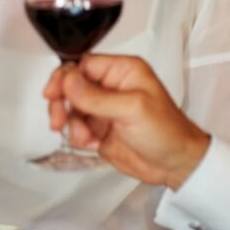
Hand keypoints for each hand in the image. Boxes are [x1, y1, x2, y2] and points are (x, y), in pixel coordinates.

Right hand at [43, 55, 210, 189]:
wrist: (175, 165)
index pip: (83, 65)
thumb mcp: (132, 109)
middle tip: (59, 119)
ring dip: (70, 122)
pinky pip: (75, 127)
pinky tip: (90, 142)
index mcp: (122, 71)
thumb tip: (68, 82)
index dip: (65, 77)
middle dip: (61, 102)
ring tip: (82, 136)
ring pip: (70, 107)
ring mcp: (103, 108)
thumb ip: (97, 97)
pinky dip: (77, 136)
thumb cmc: (167, 131)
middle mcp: (110, 86)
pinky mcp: (98, 128)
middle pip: (71, 85)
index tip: (54, 93)